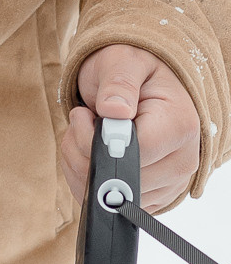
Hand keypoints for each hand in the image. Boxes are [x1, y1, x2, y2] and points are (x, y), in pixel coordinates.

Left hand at [59, 46, 200, 217]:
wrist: (146, 84)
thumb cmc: (136, 71)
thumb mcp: (124, 62)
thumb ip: (118, 83)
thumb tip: (114, 110)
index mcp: (179, 127)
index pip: (132, 154)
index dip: (94, 140)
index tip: (84, 116)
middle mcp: (181, 161)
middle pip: (118, 180)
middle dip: (82, 151)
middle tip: (83, 120)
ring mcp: (168, 183)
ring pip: (109, 196)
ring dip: (81, 164)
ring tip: (89, 133)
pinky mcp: (152, 195)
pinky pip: (110, 202)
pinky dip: (89, 178)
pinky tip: (92, 151)